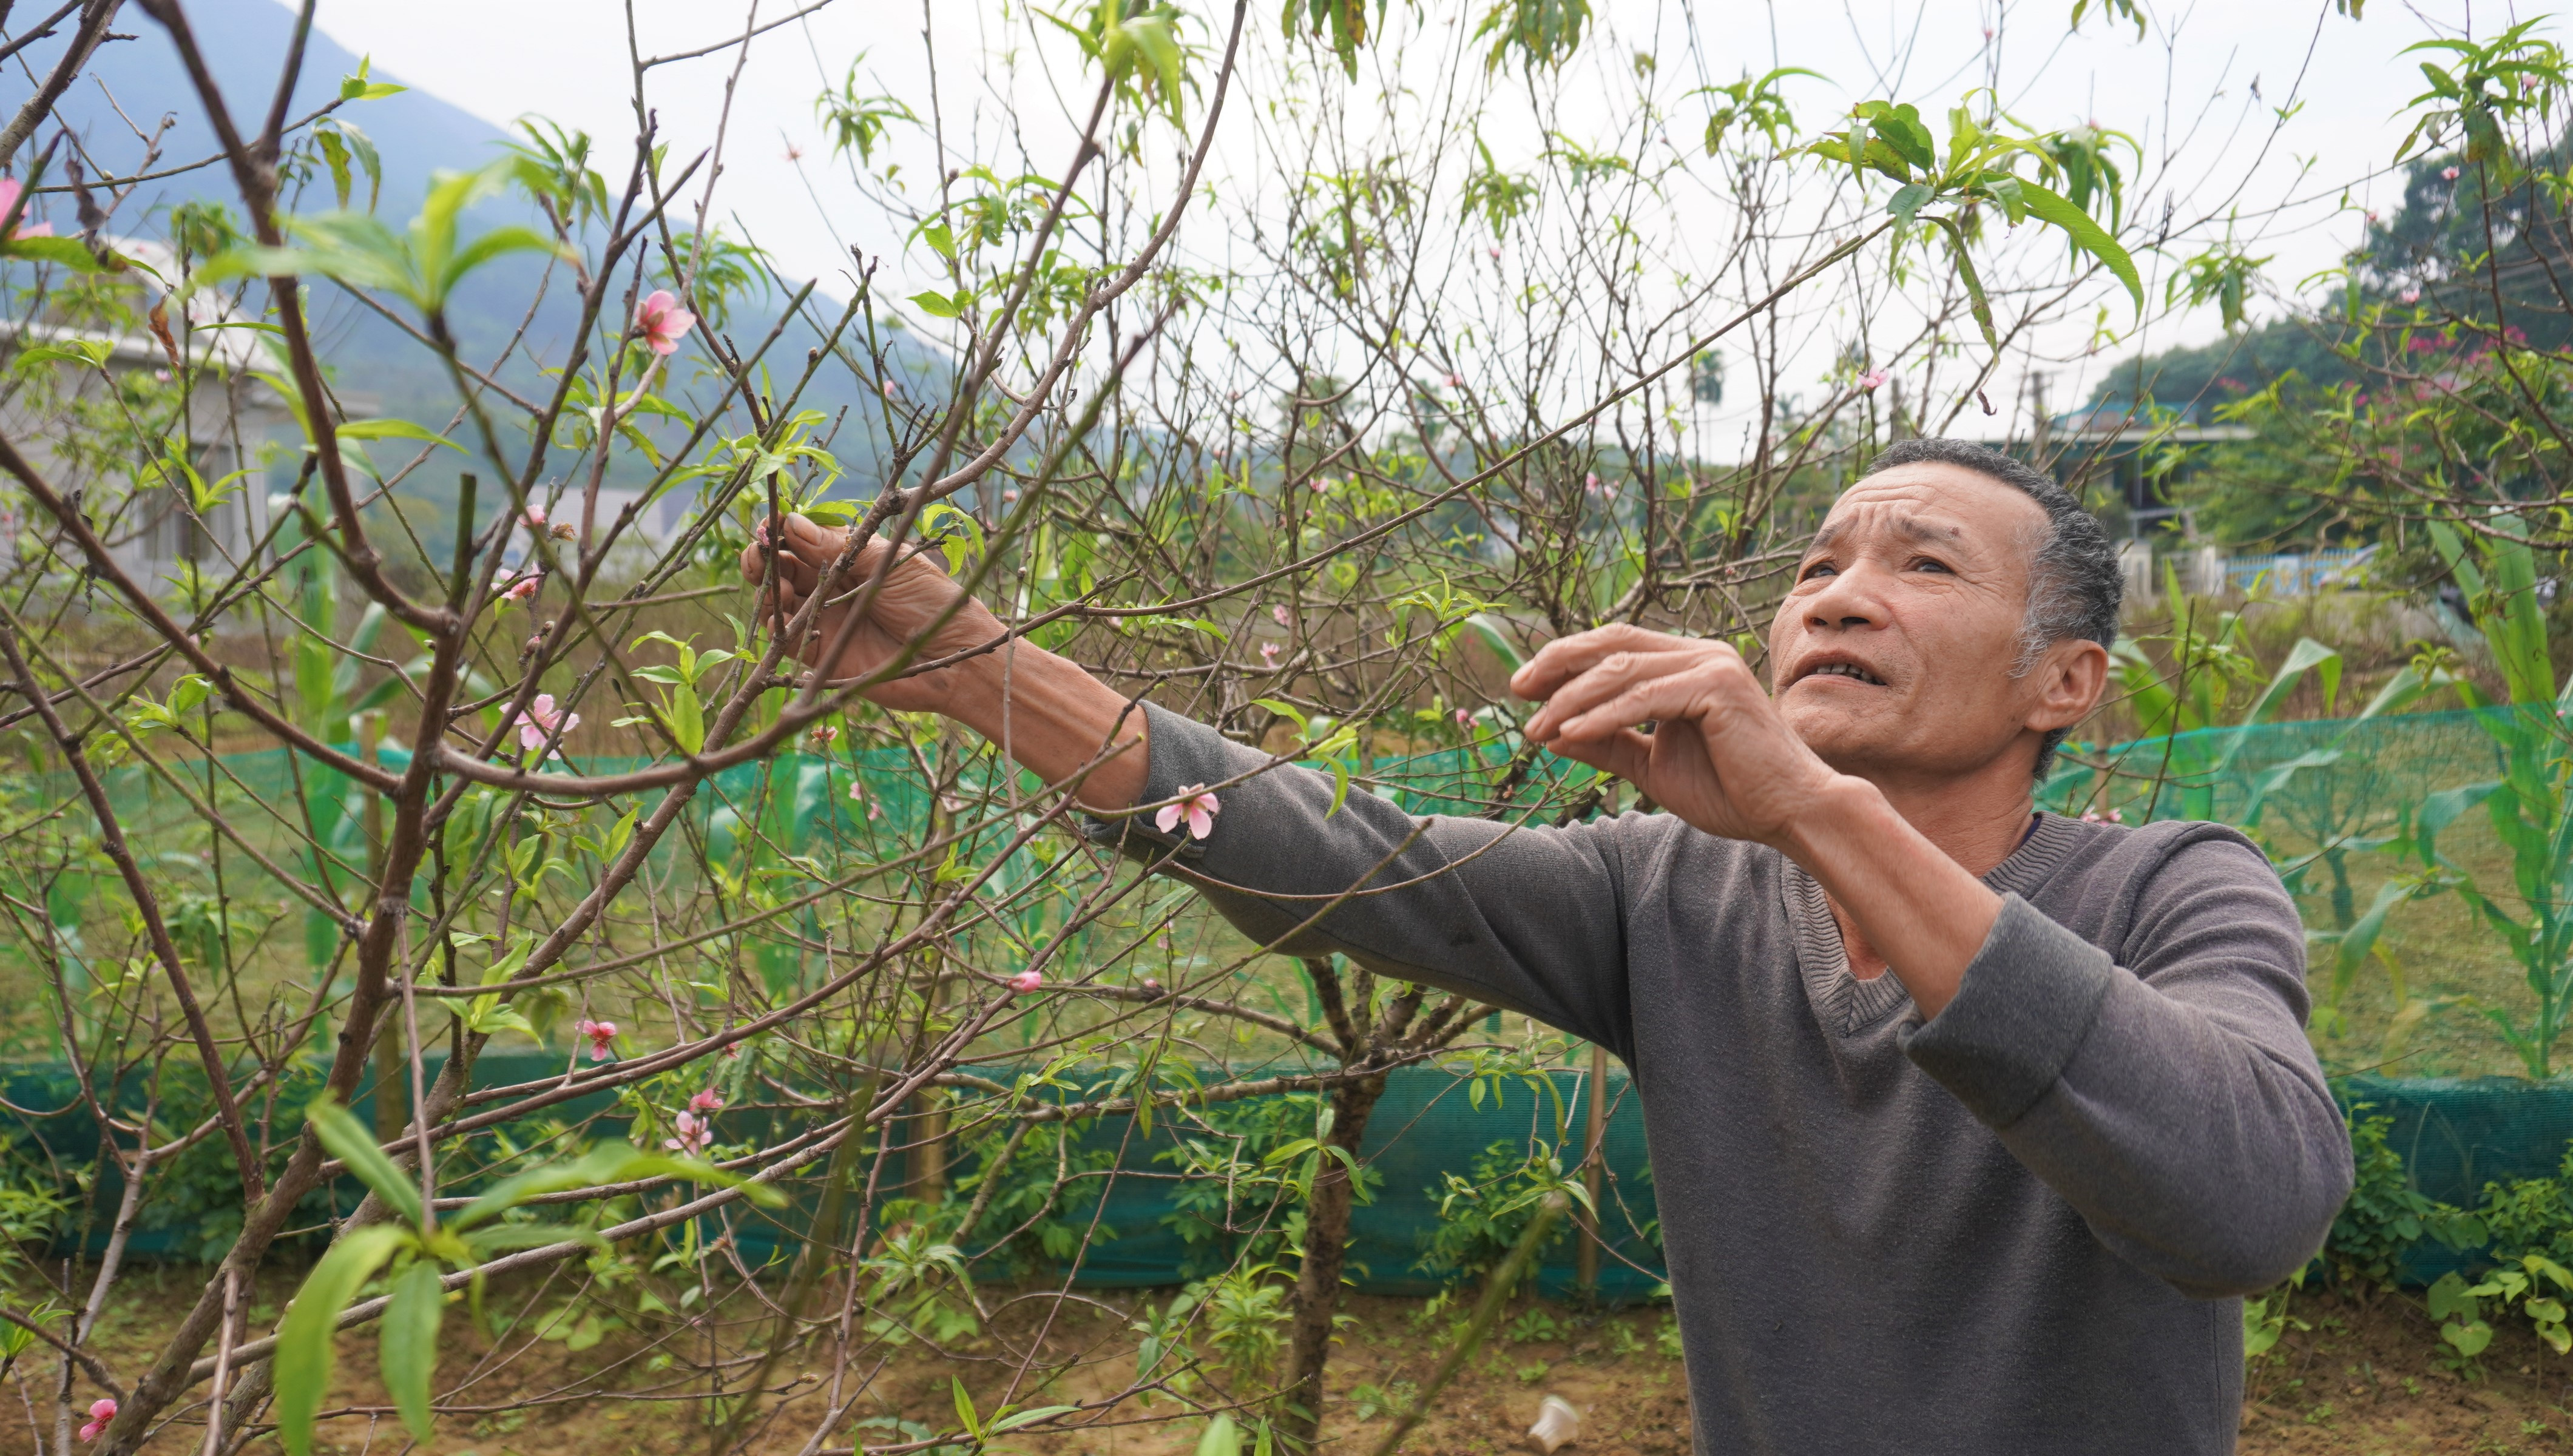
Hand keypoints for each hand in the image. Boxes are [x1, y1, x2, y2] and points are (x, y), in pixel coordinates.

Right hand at [736, 513, 1003, 713]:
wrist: (952, 655)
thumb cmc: (931, 601)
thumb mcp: (886, 563)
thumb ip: (838, 547)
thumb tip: (791, 523)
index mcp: (849, 558)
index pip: (803, 539)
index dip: (782, 531)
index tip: (770, 525)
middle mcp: (831, 586)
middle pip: (783, 567)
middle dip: (765, 557)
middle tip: (761, 553)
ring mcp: (824, 619)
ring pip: (778, 601)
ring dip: (768, 589)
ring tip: (777, 585)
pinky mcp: (820, 654)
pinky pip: (786, 640)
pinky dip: (775, 628)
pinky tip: (778, 619)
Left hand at [1511, 623, 1844, 848]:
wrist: (1789, 813)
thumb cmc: (1730, 791)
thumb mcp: (1652, 766)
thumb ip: (1608, 744)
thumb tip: (1554, 734)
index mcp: (1686, 664)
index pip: (1614, 646)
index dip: (1564, 660)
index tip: (1522, 688)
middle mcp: (1699, 654)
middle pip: (1612, 643)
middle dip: (1557, 666)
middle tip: (1517, 692)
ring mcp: (1711, 665)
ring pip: (1622, 669)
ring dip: (1571, 699)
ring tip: (1537, 728)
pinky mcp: (1717, 687)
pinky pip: (1644, 697)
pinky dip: (1602, 716)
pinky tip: (1570, 734)